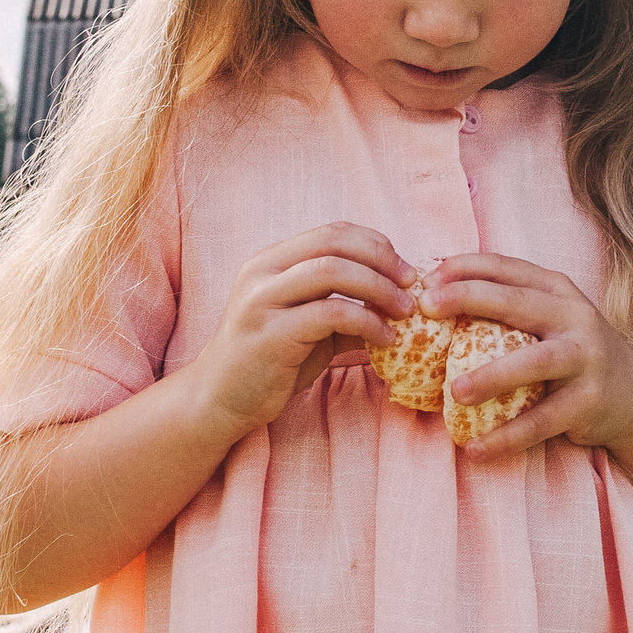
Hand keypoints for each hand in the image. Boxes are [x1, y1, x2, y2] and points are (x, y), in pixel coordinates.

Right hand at [190, 223, 412, 440]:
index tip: (403, 269)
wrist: (220, 400)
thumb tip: (401, 301)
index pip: (332, 232)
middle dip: (382, 260)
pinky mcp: (270, 334)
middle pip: (334, 243)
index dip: (374, 244)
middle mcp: (262, 272)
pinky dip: (366, 322)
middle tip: (411, 285)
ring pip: (333, 271)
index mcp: (271, 260)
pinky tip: (384, 339)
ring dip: (378, 288)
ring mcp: (262, 300)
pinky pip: (330, 314)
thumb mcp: (309, 326)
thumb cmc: (271, 362)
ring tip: (404, 312)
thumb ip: (344, 308)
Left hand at [417, 254, 632, 457]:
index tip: (424, 278)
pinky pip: (542, 421)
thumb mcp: (550, 320)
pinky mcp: (589, 402)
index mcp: (558, 290)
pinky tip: (475, 447)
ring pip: (534, 363)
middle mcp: (575, 316)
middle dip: (468, 297)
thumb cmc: (572, 354)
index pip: (507, 267)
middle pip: (517, 301)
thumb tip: (434, 300)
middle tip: (425, 306)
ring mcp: (585, 358)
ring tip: (454, 393)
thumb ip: (508, 308)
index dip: (465, 267)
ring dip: (491, 376)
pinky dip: (507, 436)